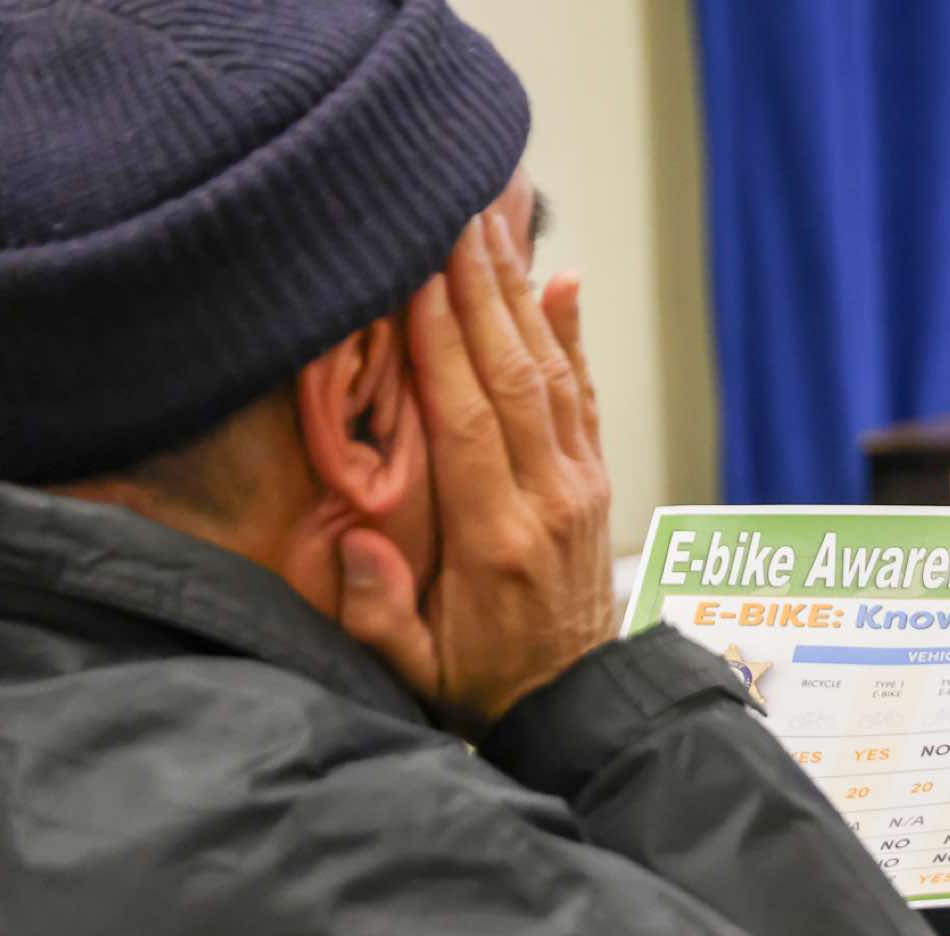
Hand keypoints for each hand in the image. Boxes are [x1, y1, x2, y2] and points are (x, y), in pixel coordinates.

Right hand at [339, 213, 613, 728]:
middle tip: (456, 213)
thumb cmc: (483, 684)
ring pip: (550, 374)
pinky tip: (560, 281)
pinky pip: (581, 394)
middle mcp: (548, 500)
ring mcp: (580, 486)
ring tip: (492, 223)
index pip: (470, 420)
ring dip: (520, 295)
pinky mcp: (594, 481)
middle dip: (482, 290)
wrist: (577, 707)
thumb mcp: (416, 672)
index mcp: (496, 540)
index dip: (446, 341)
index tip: (422, 270)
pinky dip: (570, 334)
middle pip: (513, 376)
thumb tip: (355, 541)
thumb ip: (379, 612)